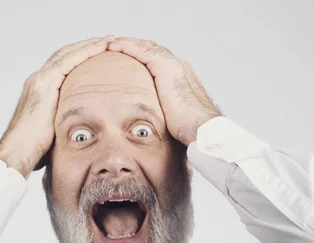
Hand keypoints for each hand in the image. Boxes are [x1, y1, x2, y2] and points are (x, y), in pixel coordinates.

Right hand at [0, 36, 114, 177]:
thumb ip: (66, 123)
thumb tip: (81, 133)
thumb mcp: (55, 131)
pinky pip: (69, 61)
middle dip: (86, 47)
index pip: (63, 66)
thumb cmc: (35, 149)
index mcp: (41, 90)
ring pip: (68, 53)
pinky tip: (101, 47)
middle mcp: (38, 80)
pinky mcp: (44, 83)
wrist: (18, 151)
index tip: (99, 55)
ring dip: (90, 45)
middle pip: (65, 55)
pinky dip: (86, 52)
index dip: (81, 58)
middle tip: (108, 42)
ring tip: (109, 40)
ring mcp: (40, 80)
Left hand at [107, 37, 221, 145]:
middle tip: (115, 45)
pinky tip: (114, 46)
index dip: (141, 56)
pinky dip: (127, 46)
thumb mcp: (172, 118)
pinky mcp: (165, 67)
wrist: (202, 127)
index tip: (126, 58)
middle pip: (151, 49)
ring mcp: (173, 64)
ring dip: (127, 43)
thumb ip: (162, 113)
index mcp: (180, 77)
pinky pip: (141, 51)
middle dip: (133, 46)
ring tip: (111, 42)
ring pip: (145, 46)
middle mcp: (178, 66)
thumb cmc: (189, 129)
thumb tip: (150, 125)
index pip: (157, 61)